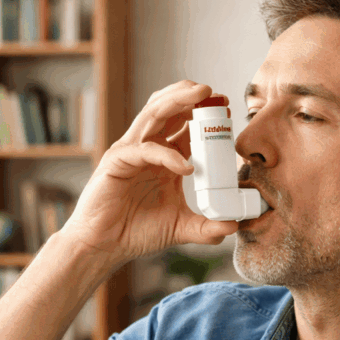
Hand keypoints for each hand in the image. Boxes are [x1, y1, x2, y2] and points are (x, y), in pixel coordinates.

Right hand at [62, 80, 238, 263]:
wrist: (105, 246)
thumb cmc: (136, 232)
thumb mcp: (181, 228)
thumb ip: (207, 227)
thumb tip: (234, 226)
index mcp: (163, 158)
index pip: (184, 126)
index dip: (204, 114)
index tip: (226, 109)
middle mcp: (147, 148)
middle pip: (167, 109)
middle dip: (190, 96)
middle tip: (215, 93)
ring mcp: (130, 152)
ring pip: (153, 114)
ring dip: (177, 101)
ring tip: (201, 96)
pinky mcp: (117, 162)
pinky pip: (145, 150)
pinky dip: (167, 155)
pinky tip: (186, 167)